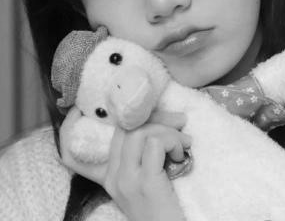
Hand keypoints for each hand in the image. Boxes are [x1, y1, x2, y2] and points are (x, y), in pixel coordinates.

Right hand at [60, 106, 190, 220]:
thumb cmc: (166, 206)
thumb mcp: (147, 178)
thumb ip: (143, 155)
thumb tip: (161, 119)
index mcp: (108, 177)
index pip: (73, 152)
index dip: (71, 127)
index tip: (85, 108)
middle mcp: (112, 178)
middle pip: (123, 128)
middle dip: (155, 116)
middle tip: (179, 121)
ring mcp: (126, 180)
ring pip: (138, 131)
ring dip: (167, 129)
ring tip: (183, 143)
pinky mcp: (144, 183)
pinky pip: (155, 142)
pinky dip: (173, 140)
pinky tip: (181, 153)